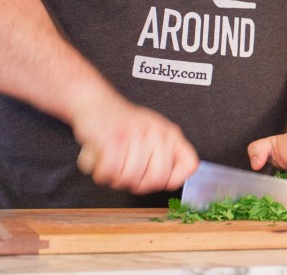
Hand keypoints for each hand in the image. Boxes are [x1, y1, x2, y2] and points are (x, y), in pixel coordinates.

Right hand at [73, 91, 198, 194]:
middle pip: (156, 179)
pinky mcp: (113, 141)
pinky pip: (110, 173)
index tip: (162, 180)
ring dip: (116, 178)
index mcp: (169, 134)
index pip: (189, 165)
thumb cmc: (124, 122)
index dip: (174, 179)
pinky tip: (103, 162)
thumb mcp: (155, 133)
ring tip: (114, 164)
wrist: (97, 104)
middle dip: (138, 184)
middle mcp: (156, 134)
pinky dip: (102, 173)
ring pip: (130, 179)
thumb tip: (175, 179)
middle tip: (129, 172)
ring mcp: (135, 137)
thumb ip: (167, 154)